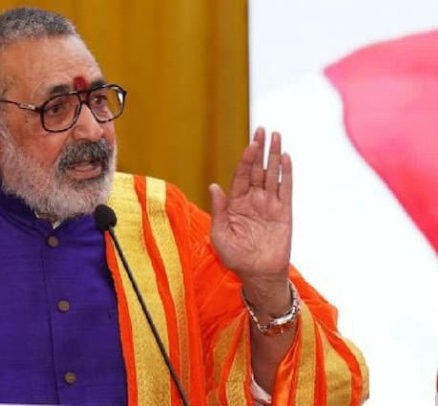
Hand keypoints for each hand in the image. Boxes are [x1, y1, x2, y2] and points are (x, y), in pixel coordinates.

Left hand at [209, 128, 292, 309]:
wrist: (257, 275)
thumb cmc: (235, 258)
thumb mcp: (219, 234)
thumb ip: (218, 209)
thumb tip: (214, 185)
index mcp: (235, 203)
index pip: (241, 175)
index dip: (245, 159)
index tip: (250, 143)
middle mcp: (253, 200)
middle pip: (257, 169)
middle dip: (260, 149)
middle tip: (263, 129)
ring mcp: (269, 205)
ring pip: (272, 175)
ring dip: (274, 155)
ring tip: (277, 136)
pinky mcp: (284, 213)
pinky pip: (286, 189)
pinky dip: (286, 174)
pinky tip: (286, 158)